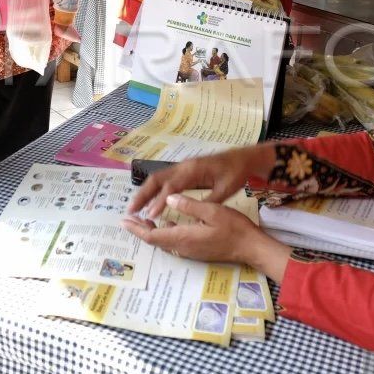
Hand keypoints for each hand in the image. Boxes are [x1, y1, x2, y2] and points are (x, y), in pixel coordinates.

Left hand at [121, 196, 291, 279]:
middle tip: (127, 218)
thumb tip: (168, 198)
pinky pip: (174, 242)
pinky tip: (166, 222)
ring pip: (163, 242)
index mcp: (183, 237)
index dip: (136, 227)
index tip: (123, 220)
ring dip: (151, 231)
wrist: (251, 247)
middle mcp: (183, 247)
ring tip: (142, 218)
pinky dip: (164, 232)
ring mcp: (190, 251)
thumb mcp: (212, 210)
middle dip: (139, 229)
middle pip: (154, 240)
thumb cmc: (234, 227)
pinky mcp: (196, 250)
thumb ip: (189, 205)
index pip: (152, 235)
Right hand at [127, 143, 276, 219]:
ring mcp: (182, 167)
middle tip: (131, 211)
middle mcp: (183, 166)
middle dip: (142, 195)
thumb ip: (209, 200)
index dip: (159, 201)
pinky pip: (164, 179)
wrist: (242, 157)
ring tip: (135, 208)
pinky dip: (154, 190)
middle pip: (156, 179)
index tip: (150, 216)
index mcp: (193, 170)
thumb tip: (193, 212)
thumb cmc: (235, 173)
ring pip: (157, 178)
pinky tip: (150, 201)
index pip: (171, 187)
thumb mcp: (226, 189)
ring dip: (145, 192)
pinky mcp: (184, 170)